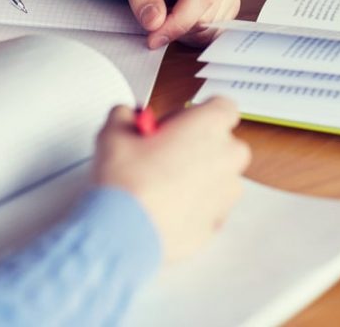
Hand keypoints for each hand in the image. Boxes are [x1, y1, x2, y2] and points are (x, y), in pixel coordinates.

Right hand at [93, 98, 249, 261]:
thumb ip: (125, 116)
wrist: (123, 233)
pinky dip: (194, 205)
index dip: (195, 112)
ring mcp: (225, 194)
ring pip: (219, 177)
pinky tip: (165, 207)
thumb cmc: (127, 183)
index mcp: (209, 126)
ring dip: (198, 176)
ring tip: (161, 183)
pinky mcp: (216, 223)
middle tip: (164, 152)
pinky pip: (210, 207)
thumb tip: (125, 117)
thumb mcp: (113, 133)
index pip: (223, 106)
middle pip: (224, 142)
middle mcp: (226, 157)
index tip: (173, 123)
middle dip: (198, 145)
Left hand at [111, 0, 239, 48]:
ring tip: (166, 9)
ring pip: (211, 26)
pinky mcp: (229, 0)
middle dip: (177, 26)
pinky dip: (193, 32)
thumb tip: (155, 23)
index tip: (154, 37)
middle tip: (154, 15)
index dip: (179, 22)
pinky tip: (178, 15)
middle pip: (207, 15)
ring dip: (184, 30)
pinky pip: (215, 29)